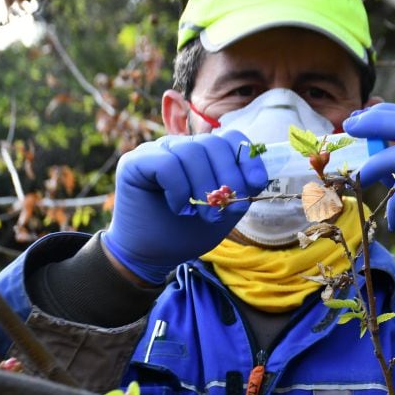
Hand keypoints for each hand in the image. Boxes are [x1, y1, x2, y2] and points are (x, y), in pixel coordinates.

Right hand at [102, 132, 267, 283]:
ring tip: (201, 214)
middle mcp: (178, 146)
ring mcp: (155, 151)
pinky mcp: (134, 162)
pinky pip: (167, 164)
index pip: (230, 138)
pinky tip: (178, 208)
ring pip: (191, 151)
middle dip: (227, 177)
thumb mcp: (222, 212)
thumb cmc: (185, 233)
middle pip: (213, 143)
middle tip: (224, 209)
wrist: (150, 256)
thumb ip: (238, 191)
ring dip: (203, 188)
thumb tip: (259, 177)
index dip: (246, 158)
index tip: (255, 184)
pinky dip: (179, 189)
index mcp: (202, 155)